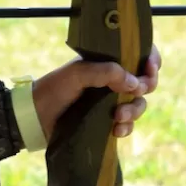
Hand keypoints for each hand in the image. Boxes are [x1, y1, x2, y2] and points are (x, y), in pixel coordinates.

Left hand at [32, 46, 161, 139]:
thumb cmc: (53, 89)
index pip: (138, 56)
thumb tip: (136, 83)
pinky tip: (116, 130)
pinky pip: (128, 125)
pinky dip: (126, 127)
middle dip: (146, 87)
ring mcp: (111, 102)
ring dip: (134, 110)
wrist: (35, 118)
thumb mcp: (77, 73)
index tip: (150, 67)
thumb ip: (106, 72)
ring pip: (138, 104)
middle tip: (136, 92)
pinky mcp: (107, 122)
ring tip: (118, 116)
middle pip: (145, 82)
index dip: (151, 60)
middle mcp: (113, 81)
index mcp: (107, 63)